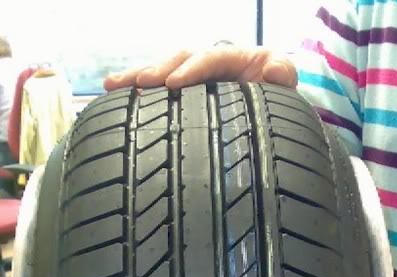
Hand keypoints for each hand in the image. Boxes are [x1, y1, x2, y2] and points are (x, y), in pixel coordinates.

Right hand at [104, 46, 296, 91]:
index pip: (208, 58)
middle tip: (140, 83)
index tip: (174, 83)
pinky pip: (156, 90)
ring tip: (113, 86)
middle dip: (157, 69)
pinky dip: (134, 94)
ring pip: (161, 71)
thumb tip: (272, 71)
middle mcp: (205, 61)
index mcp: (230, 57)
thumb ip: (283, 73)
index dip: (190, 69)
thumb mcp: (284, 79)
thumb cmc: (274, 88)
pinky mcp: (180, 91)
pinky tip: (111, 100)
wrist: (268, 96)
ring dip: (136, 78)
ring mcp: (190, 75)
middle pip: (176, 59)